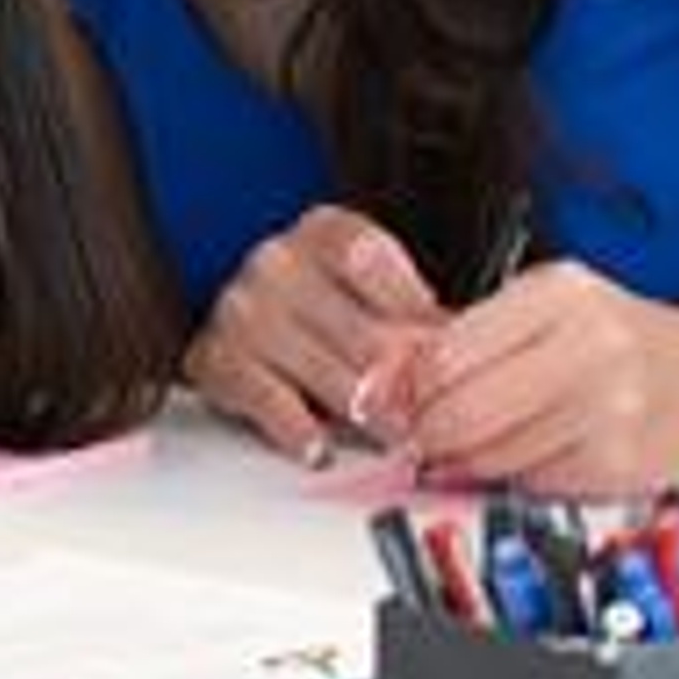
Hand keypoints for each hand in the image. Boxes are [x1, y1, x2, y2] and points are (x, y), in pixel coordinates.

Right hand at [181, 205, 439, 464]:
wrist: (251, 321)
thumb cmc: (325, 304)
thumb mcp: (369, 288)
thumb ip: (412, 314)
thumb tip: (461, 354)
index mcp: (321, 232)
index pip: (368, 258)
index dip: (411, 306)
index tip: (443, 351)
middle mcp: (276, 262)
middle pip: (358, 330)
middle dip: (403, 383)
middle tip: (433, 416)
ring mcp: (243, 310)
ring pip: (321, 372)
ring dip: (366, 415)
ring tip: (395, 439)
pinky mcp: (217, 358)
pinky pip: (267, 401)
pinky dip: (298, 430)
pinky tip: (321, 446)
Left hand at [370, 261, 678, 496]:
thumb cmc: (620, 340)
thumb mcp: (550, 307)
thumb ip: (475, 334)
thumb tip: (389, 379)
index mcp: (559, 295)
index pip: (447, 352)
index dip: (408, 385)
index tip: (395, 397)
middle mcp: (588, 347)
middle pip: (462, 412)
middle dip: (428, 432)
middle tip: (420, 434)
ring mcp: (607, 410)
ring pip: (491, 456)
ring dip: (465, 461)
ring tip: (471, 445)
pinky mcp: (617, 465)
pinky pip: (530, 484)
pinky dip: (513, 478)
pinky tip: (524, 457)